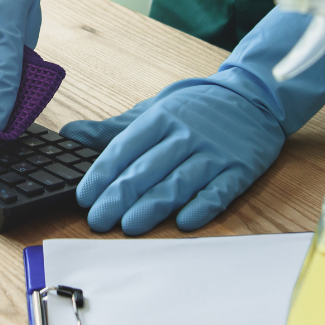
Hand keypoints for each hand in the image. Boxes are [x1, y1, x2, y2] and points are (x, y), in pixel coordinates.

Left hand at [61, 8, 324, 234]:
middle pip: (147, 169)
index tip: (84, 196)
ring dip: (153, 206)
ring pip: (178, 182)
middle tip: (98, 220)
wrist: (254, 97)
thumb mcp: (153, 110)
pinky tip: (185, 222)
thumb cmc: (196, 108)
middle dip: (119, 196)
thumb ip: (113, 129)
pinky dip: (202, 206)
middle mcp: (185, 135)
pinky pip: (219, 191)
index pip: (125, 148)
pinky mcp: (240, 169)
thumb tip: (70, 133)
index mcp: (161, 118)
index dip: (103, 173)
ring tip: (129, 226)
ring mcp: (213, 153)